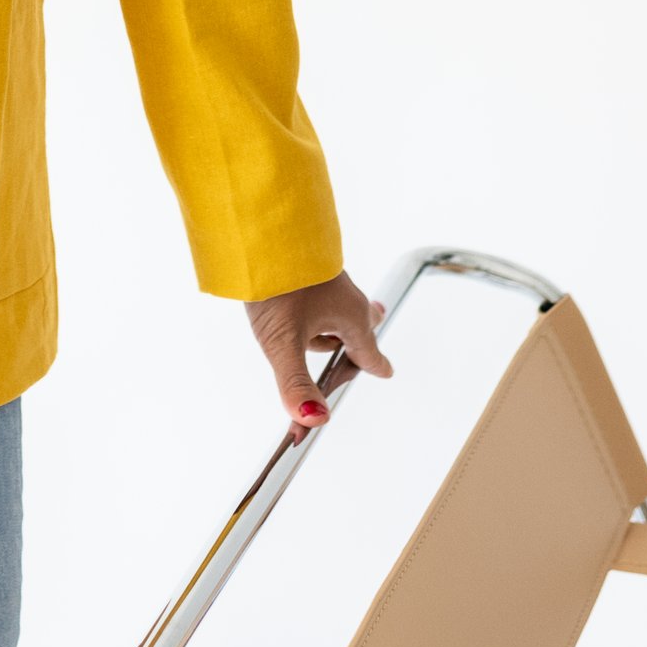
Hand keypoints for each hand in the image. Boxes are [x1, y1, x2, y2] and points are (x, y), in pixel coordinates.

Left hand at [244, 273, 391, 432]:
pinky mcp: (306, 265)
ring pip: (337, 307)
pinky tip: (300, 300)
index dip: (373, 367)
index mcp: (350, 318)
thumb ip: (296, 384)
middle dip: (361, 339)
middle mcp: (344, 297)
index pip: (368, 353)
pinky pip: (318, 289)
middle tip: (372, 347)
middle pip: (360, 324)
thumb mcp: (283, 342)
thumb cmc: (277, 283)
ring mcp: (325, 277)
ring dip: (332, 323)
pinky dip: (316, 302)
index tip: (385, 371)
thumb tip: (313, 421)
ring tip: (322, 334)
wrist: (261, 226)